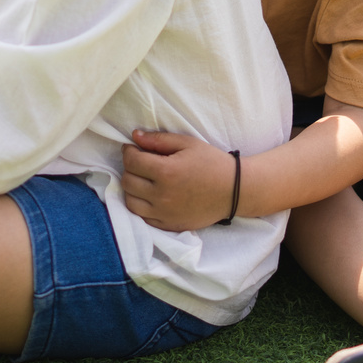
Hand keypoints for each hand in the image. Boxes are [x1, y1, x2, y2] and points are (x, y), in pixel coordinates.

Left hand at [120, 129, 238, 231]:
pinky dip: (141, 206)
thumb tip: (135, 136)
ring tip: (142, 180)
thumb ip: (159, 140)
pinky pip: (143, 218)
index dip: (128, 151)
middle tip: (139, 163)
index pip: (132, 161)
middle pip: (128, 181)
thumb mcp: (188, 144)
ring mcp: (164, 213)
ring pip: (131, 202)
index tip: (133, 148)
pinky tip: (150, 196)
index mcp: (166, 172)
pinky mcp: (169, 225)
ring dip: (132, 189)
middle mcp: (162, 195)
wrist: (234, 191)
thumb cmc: (212, 163)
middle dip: (130, 168)